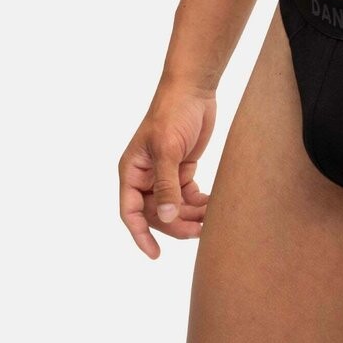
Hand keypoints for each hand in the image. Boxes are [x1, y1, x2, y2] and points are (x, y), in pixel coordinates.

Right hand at [118, 82, 216, 258]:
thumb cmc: (173, 112)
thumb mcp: (168, 149)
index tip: (154, 254)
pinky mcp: (183, 168)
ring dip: (190, 215)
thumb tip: (165, 216)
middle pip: (156, 213)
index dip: (140, 234)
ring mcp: (165, 173)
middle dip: (175, 223)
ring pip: (174, 207)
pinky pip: (188, 196)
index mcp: (132, 171)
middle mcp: (146, 176)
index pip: (130, 211)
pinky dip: (199, 203)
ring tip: (210, 220)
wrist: (195, 88)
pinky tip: (212, 207)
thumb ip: (166, 184)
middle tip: (198, 231)